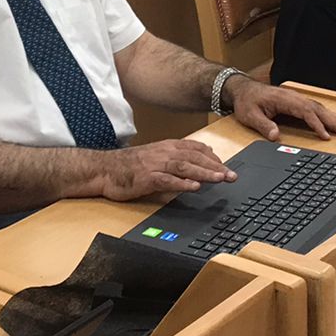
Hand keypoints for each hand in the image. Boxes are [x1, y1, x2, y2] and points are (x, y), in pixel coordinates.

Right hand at [100, 139, 234, 200]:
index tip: (226, 165)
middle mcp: (164, 153)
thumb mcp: (154, 157)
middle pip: (195, 158)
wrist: (104, 169)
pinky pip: (167, 180)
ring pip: (185, 167)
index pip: (195, 148)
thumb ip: (174, 159)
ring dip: (204, 173)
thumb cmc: (129, 166)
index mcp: (167, 147)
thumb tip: (196, 165)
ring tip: (220, 179)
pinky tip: (194, 188)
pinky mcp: (146, 178)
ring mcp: (155, 165)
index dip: (213, 157)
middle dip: (215, 166)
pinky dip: (182, 184)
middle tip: (232, 175)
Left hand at [225, 77, 335, 141]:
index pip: (305, 111)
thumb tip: (275, 135)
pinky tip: (335, 121)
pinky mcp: (296, 102)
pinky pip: (315, 108)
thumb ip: (263, 125)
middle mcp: (293, 97)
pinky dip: (327, 115)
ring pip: (319, 108)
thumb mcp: (249, 115)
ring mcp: (296, 99)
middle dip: (334, 120)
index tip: (326, 136)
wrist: (242, 90)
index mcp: (284, 99)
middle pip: (317, 109)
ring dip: (334, 117)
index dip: (317, 124)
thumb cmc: (247, 102)